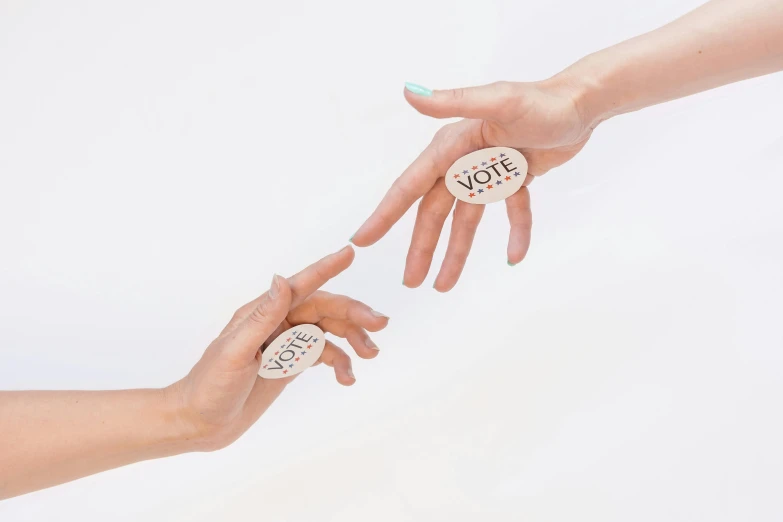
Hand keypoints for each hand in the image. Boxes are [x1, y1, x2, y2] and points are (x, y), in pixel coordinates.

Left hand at [167, 245, 387, 450]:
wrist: (199, 423)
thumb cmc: (209, 387)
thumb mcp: (234, 353)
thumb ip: (262, 318)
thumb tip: (282, 279)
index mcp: (261, 313)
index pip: (299, 286)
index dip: (325, 269)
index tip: (349, 252)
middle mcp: (276, 322)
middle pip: (324, 308)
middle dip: (354, 314)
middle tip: (380, 325)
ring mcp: (285, 342)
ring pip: (328, 331)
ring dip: (352, 339)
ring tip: (370, 356)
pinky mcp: (290, 363)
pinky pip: (323, 353)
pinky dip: (340, 362)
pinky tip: (348, 378)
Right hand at [351, 78, 593, 290]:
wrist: (584, 104)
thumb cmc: (543, 102)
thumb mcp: (498, 102)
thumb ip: (452, 102)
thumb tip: (409, 93)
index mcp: (451, 146)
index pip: (410, 186)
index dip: (384, 215)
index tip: (361, 240)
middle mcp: (463, 160)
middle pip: (435, 212)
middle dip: (421, 247)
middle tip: (410, 282)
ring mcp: (488, 171)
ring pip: (465, 220)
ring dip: (455, 252)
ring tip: (443, 286)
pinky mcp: (513, 178)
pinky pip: (510, 213)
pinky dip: (514, 233)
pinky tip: (516, 257)